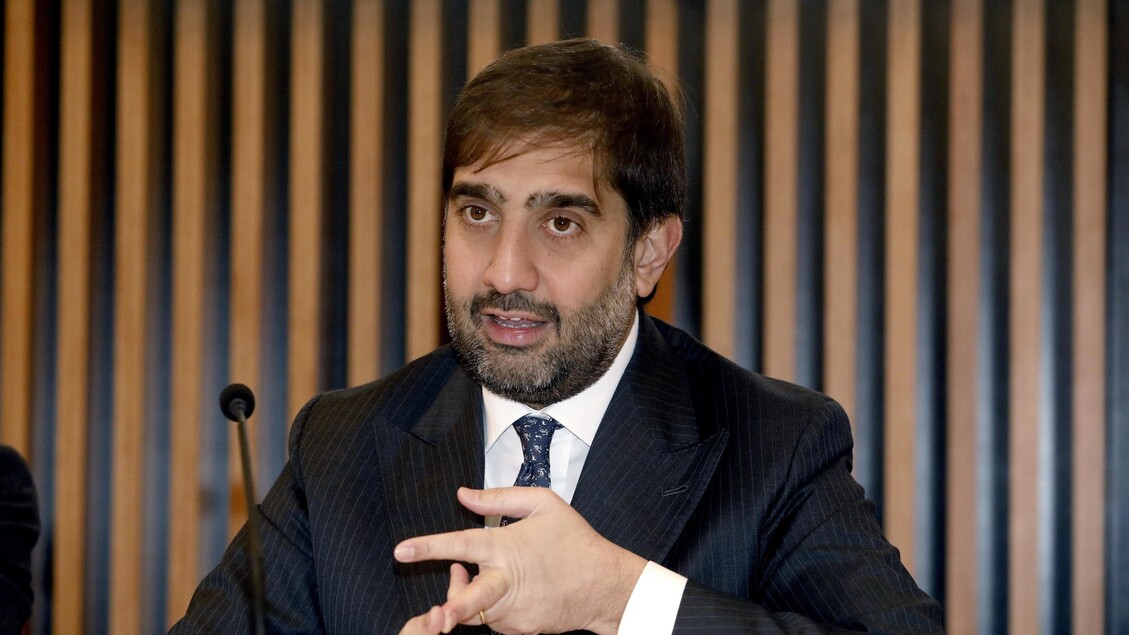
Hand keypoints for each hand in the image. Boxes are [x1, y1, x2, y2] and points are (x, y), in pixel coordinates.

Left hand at [393, 487, 647, 634]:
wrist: (605, 586)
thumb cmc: (574, 540)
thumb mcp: (543, 504)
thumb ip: (500, 498)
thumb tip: (463, 495)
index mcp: (506, 547)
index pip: (461, 545)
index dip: (429, 547)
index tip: (400, 551)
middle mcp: (506, 582)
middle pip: (469, 601)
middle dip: (449, 612)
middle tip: (432, 621)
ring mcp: (514, 611)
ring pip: (475, 610)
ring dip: (465, 595)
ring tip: (474, 573)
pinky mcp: (520, 628)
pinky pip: (492, 620)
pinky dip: (489, 606)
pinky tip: (504, 590)